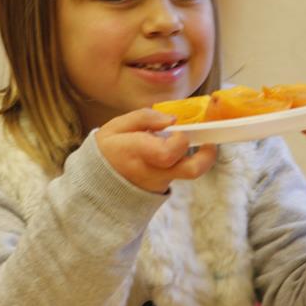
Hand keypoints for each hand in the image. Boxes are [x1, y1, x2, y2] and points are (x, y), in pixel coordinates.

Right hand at [96, 108, 217, 193]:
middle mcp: (152, 171)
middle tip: (208, 140)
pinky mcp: (163, 187)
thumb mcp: (116, 127)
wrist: (97, 185)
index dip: (180, 138)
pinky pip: (179, 173)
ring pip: (189, 173)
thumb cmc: (108, 150)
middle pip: (192, 170)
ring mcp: (160, 182)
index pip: (168, 152)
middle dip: (206, 154)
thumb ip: (144, 118)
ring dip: (197, 156)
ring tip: (191, 141)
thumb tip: (172, 119)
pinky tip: (171, 149)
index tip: (177, 127)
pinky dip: (181, 160)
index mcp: (137, 153)